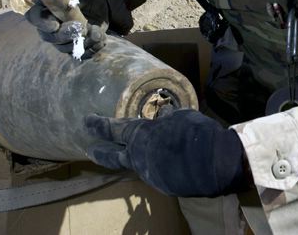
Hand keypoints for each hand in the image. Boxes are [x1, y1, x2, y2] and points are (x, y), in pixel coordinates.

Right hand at [25, 0, 107, 55]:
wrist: (101, 5)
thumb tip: (65, 1)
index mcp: (45, 8)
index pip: (34, 17)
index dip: (43, 24)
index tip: (56, 26)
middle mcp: (49, 26)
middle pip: (50, 37)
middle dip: (66, 35)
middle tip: (81, 28)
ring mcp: (62, 39)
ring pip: (65, 48)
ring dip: (83, 41)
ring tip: (97, 30)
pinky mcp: (75, 47)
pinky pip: (80, 55)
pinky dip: (92, 48)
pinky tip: (101, 39)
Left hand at [84, 110, 251, 197]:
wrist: (211, 163)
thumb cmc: (192, 133)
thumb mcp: (180, 117)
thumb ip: (167, 117)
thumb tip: (162, 112)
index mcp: (140, 136)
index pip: (113, 129)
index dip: (99, 124)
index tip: (86, 121)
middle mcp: (139, 157)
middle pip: (113, 157)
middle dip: (101, 152)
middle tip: (90, 149)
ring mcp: (150, 173)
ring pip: (135, 164)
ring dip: (132, 158)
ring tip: (132, 153)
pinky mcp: (164, 184)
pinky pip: (155, 169)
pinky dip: (155, 163)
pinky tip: (163, 159)